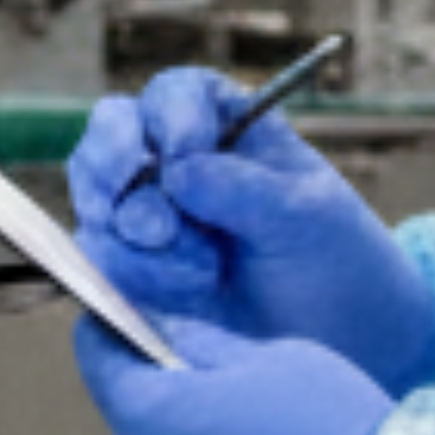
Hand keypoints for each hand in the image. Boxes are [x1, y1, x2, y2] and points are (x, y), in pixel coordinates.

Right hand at [68, 69, 434, 395]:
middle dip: (117, 167)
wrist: (335, 340)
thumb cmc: (331, 260)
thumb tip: (177, 170)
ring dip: (143, 239)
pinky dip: (139, 275)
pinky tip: (192, 290)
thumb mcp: (306, 217)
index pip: (175, 94)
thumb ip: (243, 189)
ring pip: (100, 198)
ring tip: (206, 270)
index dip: (171, 117)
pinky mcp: (131, 265)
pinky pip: (101, 257)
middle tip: (155, 218)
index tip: (186, 152)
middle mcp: (175, 159)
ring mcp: (146, 211)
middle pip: (111, 131)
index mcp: (226, 124)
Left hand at [73, 315, 389, 434]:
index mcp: (152, 416)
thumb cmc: (332, 426)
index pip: (99, 361)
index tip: (123, 327)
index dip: (111, 337)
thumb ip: (202, 345)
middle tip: (240, 408)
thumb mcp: (269, 356)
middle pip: (143, 432)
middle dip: (176, 414)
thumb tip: (167, 338)